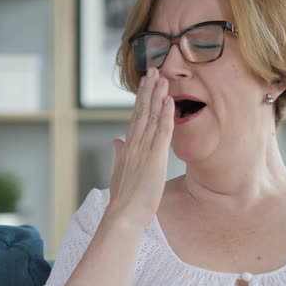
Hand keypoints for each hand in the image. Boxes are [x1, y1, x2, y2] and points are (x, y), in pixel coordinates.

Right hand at [106, 67, 173, 227]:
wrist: (123, 215)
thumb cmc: (124, 197)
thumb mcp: (120, 171)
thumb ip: (119, 153)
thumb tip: (116, 140)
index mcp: (129, 146)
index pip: (135, 116)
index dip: (141, 98)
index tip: (146, 82)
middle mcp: (135, 144)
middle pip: (142, 111)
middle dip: (148, 89)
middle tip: (154, 70)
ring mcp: (144, 149)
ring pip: (151, 117)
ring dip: (157, 96)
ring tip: (162, 77)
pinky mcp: (155, 158)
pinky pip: (162, 132)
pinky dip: (165, 115)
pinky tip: (169, 100)